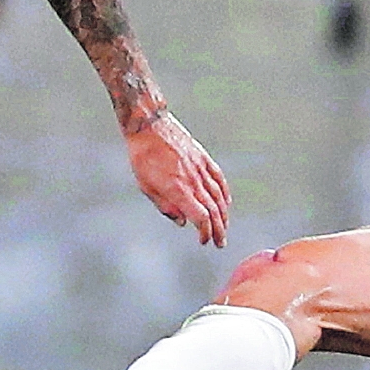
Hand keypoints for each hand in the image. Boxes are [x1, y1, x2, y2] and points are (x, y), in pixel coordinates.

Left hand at [126, 111, 230, 246]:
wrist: (150, 126)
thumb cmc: (143, 157)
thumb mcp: (146, 186)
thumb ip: (165, 206)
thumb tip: (182, 222)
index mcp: (177, 189)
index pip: (200, 217)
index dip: (204, 232)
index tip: (202, 241)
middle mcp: (193, 180)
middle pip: (213, 211)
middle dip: (218, 230)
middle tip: (220, 243)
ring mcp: (200, 169)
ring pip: (219, 197)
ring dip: (224, 215)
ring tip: (224, 227)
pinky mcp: (204, 158)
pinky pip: (219, 179)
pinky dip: (225, 194)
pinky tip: (226, 203)